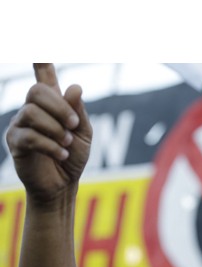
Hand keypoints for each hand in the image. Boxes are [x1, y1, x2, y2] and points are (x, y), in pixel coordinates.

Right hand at [6, 63, 92, 204]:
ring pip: (31, 112)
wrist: (64, 184)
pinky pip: (28, 135)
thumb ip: (78, 111)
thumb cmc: (74, 156)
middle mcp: (33, 109)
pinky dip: (49, 144)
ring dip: (55, 128)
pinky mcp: (15, 142)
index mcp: (53, 104)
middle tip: (73, 125)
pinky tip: (61, 153)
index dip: (40, 59)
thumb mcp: (84, 134)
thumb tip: (75, 86)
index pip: (43, 75)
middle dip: (59, 107)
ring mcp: (21, 124)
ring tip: (67, 143)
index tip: (39, 46)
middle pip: (36, 90)